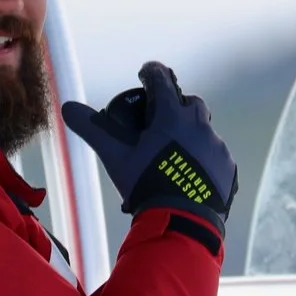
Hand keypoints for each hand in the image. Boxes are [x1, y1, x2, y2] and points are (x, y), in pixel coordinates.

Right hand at [61, 62, 237, 229]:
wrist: (181, 222)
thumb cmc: (147, 185)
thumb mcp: (115, 157)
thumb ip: (92, 129)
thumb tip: (67, 107)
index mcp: (173, 117)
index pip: (162, 81)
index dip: (151, 73)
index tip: (145, 73)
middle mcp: (200, 126)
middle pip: (190, 104)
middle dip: (177, 106)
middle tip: (163, 121)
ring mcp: (217, 148)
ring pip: (204, 133)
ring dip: (191, 137)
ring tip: (175, 156)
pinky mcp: (228, 169)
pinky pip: (216, 157)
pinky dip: (204, 161)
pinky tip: (191, 176)